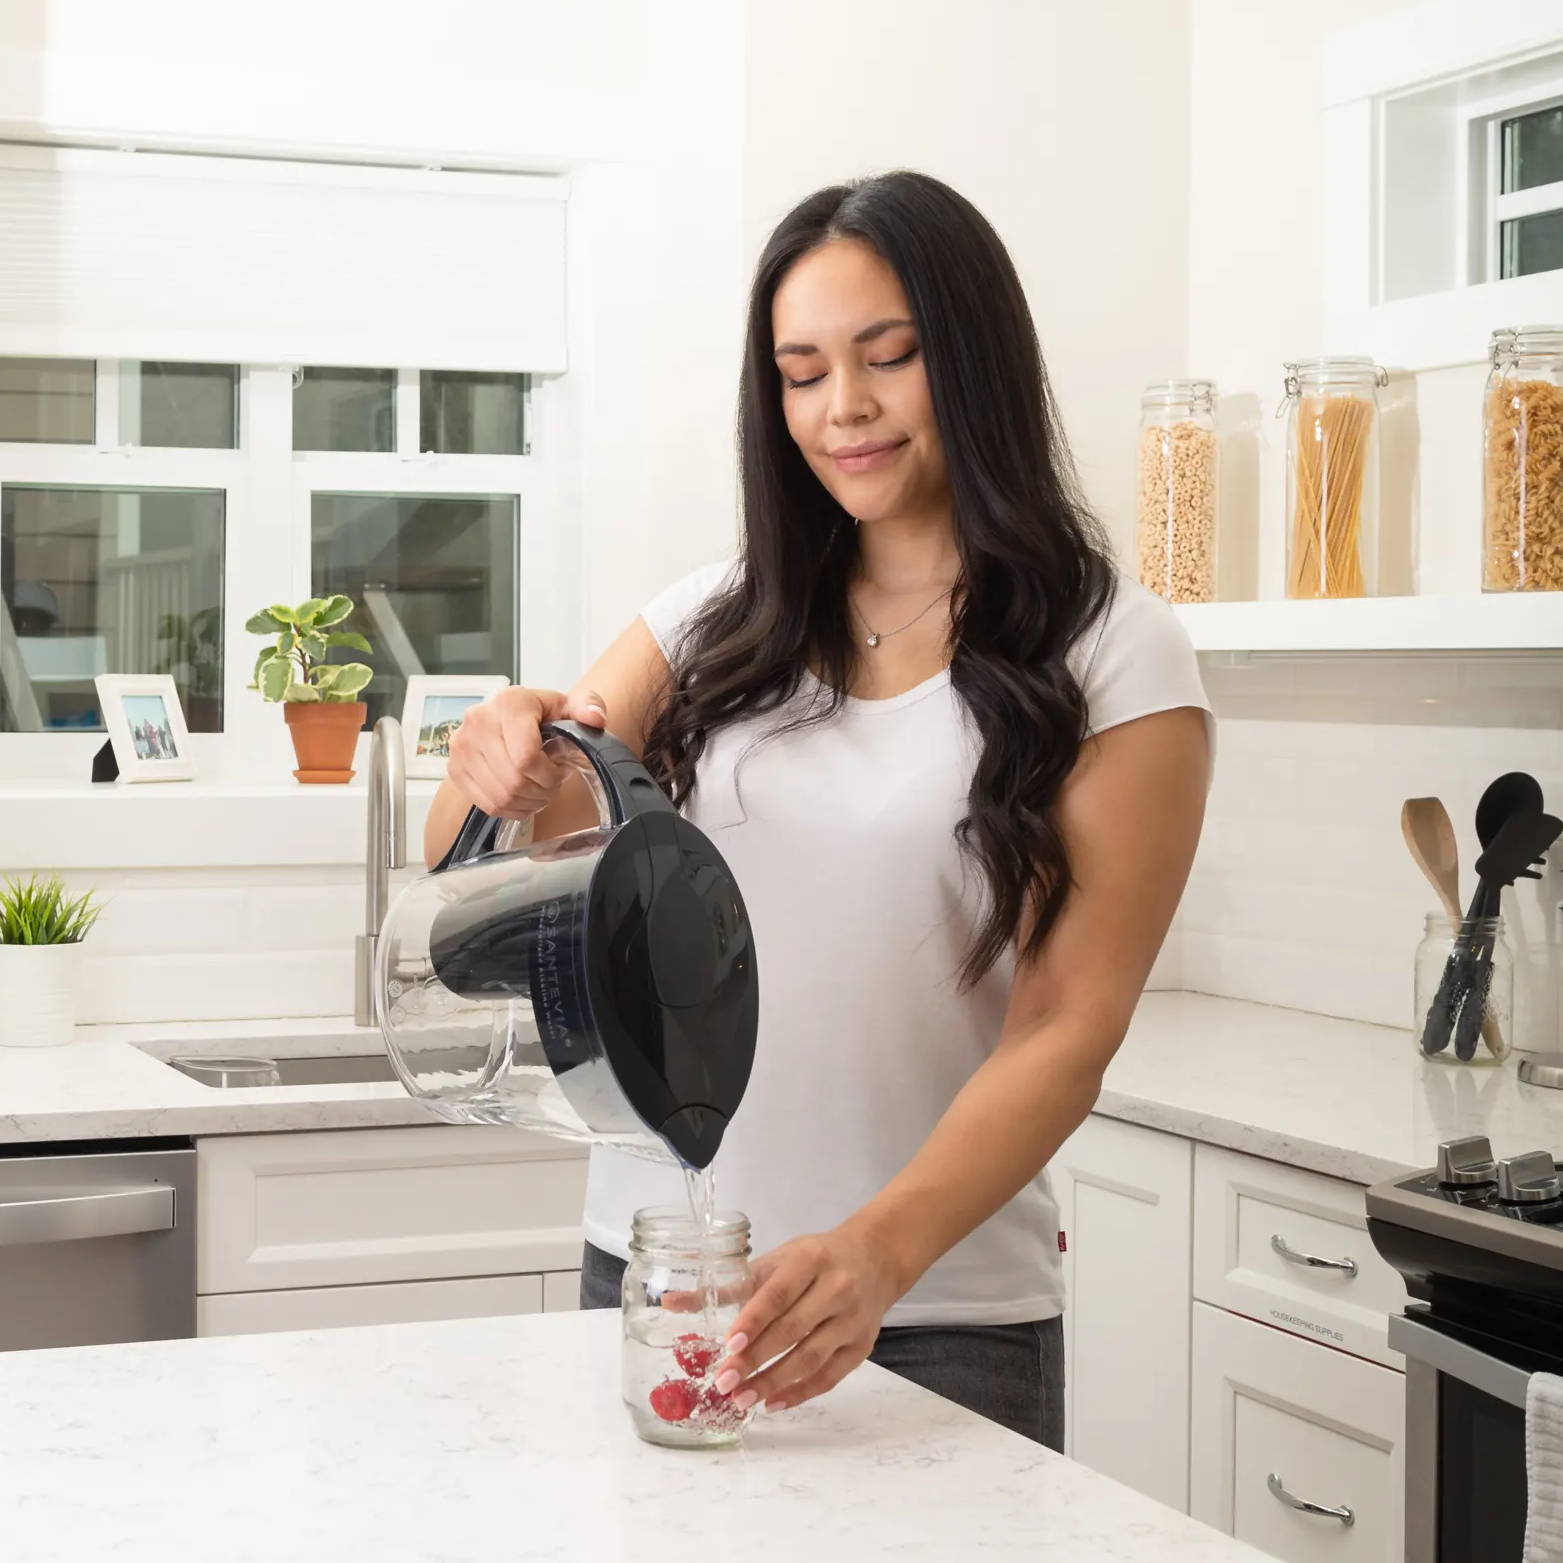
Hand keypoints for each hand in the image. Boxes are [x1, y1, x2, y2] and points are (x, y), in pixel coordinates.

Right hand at [445, 685, 606, 819]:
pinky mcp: (455, 768)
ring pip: (501, 796)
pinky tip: (522, 798)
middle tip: (550, 785)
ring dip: (527, 802)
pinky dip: (510, 809)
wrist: (507, 719)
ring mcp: (462, 746)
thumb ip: (588, 706)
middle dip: (541, 791)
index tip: (558, 772)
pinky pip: (486, 804)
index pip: (526, 757)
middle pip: (514, 781)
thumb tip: (594, 718)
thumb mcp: (568, 706)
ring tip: (538, 791)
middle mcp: (478, 721)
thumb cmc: (540, 715)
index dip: (549, 775)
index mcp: (509, 702)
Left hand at [711, 1225, 903, 1414]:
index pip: (780, 1293)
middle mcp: (836, 1289)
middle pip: (793, 1330)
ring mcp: (853, 1320)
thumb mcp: (776, 1260)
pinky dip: (800, 1393)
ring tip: (742, 1398)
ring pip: (812, 1357)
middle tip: (724, 1382)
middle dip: (756, 1359)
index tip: (728, 1345)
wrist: (874, 1258)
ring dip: (775, 1382)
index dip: (754, 1320)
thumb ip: (728, 1285)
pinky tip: (773, 1403)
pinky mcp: (862, 1346)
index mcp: (810, 1260)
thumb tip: (670, 1303)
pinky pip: (830, 1376)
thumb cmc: (814, 1259)